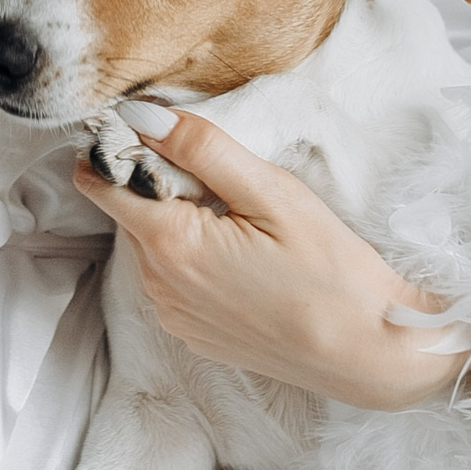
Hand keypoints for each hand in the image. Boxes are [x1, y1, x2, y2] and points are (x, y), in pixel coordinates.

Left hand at [73, 109, 463, 409]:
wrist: (370, 352)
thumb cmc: (332, 271)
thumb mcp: (273, 193)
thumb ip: (202, 149)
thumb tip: (142, 117)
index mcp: (171, 245)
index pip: (100, 183)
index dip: (119, 150)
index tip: (157, 135)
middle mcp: (158, 286)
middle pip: (130, 211)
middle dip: (164, 186)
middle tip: (230, 185)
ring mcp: (174, 315)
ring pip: (152, 244)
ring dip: (181, 222)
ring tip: (246, 227)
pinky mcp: (193, 333)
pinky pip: (173, 279)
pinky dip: (195, 258)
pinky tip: (247, 262)